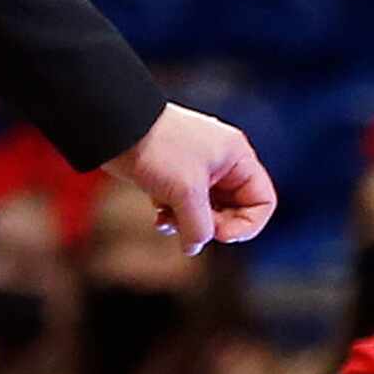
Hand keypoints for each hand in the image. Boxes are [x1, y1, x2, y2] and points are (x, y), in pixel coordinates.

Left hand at [103, 101, 276, 255]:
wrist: (111, 126)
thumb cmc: (156, 149)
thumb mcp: (186, 193)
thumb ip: (199, 228)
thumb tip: (194, 247)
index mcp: (235, 156)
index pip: (262, 201)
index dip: (246, 225)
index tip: (219, 232)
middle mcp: (220, 161)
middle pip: (235, 211)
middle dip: (213, 226)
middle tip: (191, 225)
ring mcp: (196, 168)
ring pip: (207, 213)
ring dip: (190, 224)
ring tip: (169, 220)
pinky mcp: (172, 175)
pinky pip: (185, 207)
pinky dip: (174, 217)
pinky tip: (160, 219)